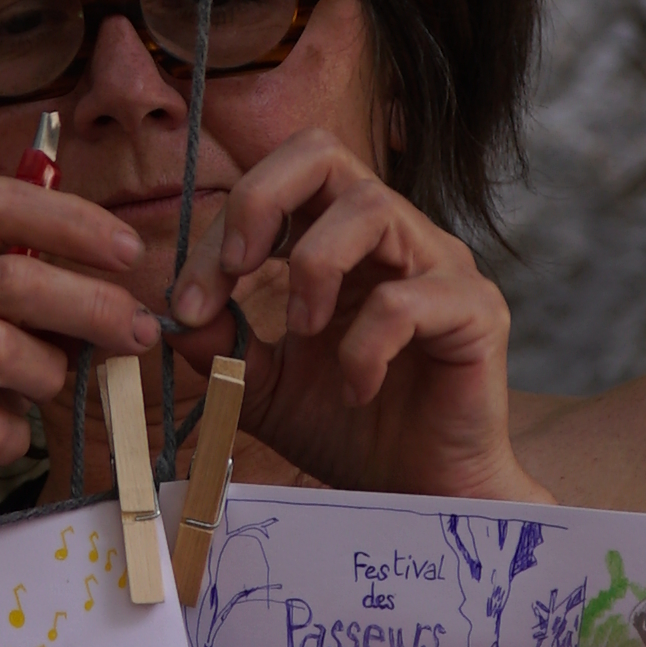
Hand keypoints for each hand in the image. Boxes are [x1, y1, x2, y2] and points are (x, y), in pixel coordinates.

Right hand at [0, 181, 160, 564]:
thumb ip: (28, 290)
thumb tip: (122, 293)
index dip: (71, 220)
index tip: (128, 250)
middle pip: (12, 278)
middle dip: (93, 304)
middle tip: (139, 330)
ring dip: (49, 374)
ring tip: (48, 388)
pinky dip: (13, 437)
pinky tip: (1, 438)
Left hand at [167, 131, 552, 505]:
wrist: (421, 494)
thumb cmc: (352, 431)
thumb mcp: (265, 387)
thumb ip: (223, 347)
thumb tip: (170, 315)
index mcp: (343, 240)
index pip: (277, 184)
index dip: (222, 227)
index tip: (189, 302)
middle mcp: (394, 236)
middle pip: (324, 153)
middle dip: (261, 201)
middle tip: (235, 271)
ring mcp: (440, 266)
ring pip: (371, 206)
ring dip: (314, 268)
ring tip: (303, 331)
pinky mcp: (475, 311)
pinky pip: (407, 300)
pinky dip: (363, 347)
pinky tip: (355, 389)